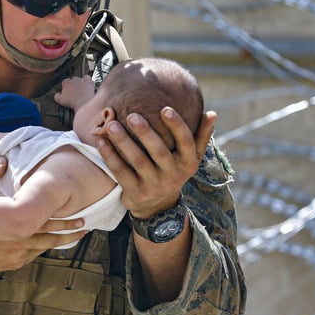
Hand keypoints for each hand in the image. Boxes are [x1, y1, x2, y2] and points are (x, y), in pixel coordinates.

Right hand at [0, 223, 87, 289]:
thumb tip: (1, 160)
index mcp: (11, 228)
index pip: (45, 225)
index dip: (64, 222)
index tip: (81, 216)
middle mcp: (16, 245)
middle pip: (50, 239)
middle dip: (69, 233)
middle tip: (87, 226)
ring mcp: (14, 257)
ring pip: (42, 248)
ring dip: (59, 242)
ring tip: (76, 235)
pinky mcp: (9, 265)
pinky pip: (31, 256)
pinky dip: (42, 248)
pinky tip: (52, 243)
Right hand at [54, 75, 95, 109]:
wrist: (83, 102)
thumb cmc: (73, 101)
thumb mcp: (60, 100)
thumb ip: (56, 96)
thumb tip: (57, 94)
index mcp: (66, 83)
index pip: (64, 82)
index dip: (65, 87)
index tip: (67, 92)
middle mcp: (74, 79)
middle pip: (72, 80)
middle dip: (73, 85)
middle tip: (74, 92)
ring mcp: (82, 80)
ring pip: (80, 78)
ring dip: (79, 82)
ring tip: (80, 89)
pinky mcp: (89, 82)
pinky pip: (87, 78)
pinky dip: (87, 81)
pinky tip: (86, 85)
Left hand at [99, 108, 215, 218]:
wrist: (158, 206)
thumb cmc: (174, 170)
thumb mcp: (190, 157)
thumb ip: (201, 135)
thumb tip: (213, 113)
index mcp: (188, 163)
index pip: (186, 142)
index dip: (177, 126)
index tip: (165, 108)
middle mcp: (173, 175)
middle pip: (159, 151)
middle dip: (145, 132)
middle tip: (132, 114)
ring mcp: (153, 185)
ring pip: (138, 161)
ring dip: (124, 142)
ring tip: (112, 125)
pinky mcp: (135, 192)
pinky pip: (121, 172)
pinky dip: (110, 156)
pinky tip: (101, 141)